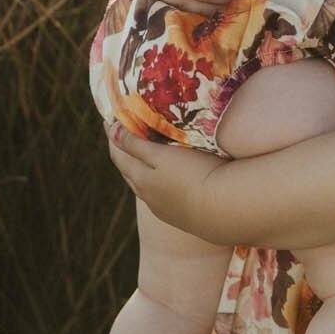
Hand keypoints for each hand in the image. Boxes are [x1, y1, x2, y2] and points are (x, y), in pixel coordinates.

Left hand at [104, 120, 232, 237]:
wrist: (225, 210)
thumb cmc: (194, 174)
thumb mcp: (162, 155)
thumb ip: (136, 145)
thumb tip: (111, 131)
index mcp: (140, 179)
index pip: (118, 155)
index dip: (113, 136)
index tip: (110, 118)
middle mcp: (147, 196)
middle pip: (129, 170)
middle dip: (124, 151)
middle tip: (125, 132)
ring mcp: (164, 208)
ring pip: (144, 184)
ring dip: (140, 167)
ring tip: (146, 152)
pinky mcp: (180, 215)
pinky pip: (160, 194)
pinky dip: (156, 180)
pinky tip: (167, 177)